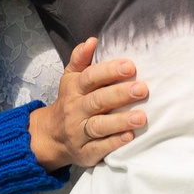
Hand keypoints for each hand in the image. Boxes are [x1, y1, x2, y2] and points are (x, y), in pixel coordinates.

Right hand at [28, 38, 146, 170]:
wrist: (51, 136)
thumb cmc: (70, 101)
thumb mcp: (70, 78)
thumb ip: (80, 59)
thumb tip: (92, 40)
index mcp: (74, 89)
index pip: (90, 77)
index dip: (109, 71)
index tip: (130, 66)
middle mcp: (75, 110)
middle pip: (97, 101)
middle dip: (119, 95)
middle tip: (142, 89)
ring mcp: (78, 132)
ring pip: (98, 126)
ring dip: (120, 121)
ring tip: (141, 117)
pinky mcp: (85, 152)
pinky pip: (99, 148)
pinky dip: (114, 142)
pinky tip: (130, 136)